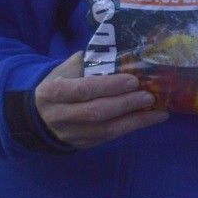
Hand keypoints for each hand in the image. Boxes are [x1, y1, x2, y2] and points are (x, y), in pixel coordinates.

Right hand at [34, 53, 168, 149]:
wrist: (40, 115)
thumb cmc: (60, 84)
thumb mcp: (66, 69)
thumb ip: (89, 61)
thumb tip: (122, 53)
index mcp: (54, 91)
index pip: (83, 89)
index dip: (108, 86)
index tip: (133, 81)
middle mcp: (60, 115)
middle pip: (96, 112)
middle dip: (126, 104)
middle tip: (149, 96)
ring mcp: (71, 133)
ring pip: (105, 130)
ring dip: (134, 121)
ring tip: (157, 111)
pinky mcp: (83, 144)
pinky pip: (109, 138)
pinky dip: (130, 128)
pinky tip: (148, 120)